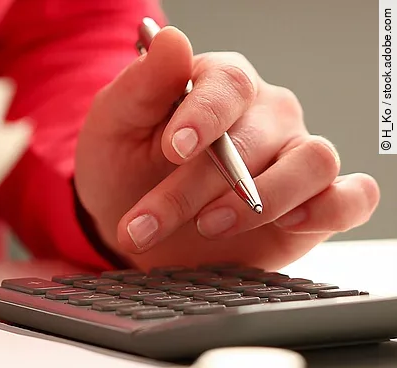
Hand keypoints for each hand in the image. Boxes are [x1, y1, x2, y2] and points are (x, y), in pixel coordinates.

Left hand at [74, 26, 379, 270]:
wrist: (129, 222)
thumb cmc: (124, 165)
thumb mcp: (115, 124)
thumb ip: (142, 84)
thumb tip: (171, 40)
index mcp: (220, 84)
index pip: (229, 84)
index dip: (204, 115)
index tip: (172, 149)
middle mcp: (267, 114)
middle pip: (254, 140)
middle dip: (193, 189)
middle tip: (144, 224)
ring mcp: (294, 156)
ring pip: (312, 162)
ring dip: (259, 202)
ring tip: (206, 227)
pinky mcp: (315, 204)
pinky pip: (351, 198)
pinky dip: (332, 208)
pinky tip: (289, 222)